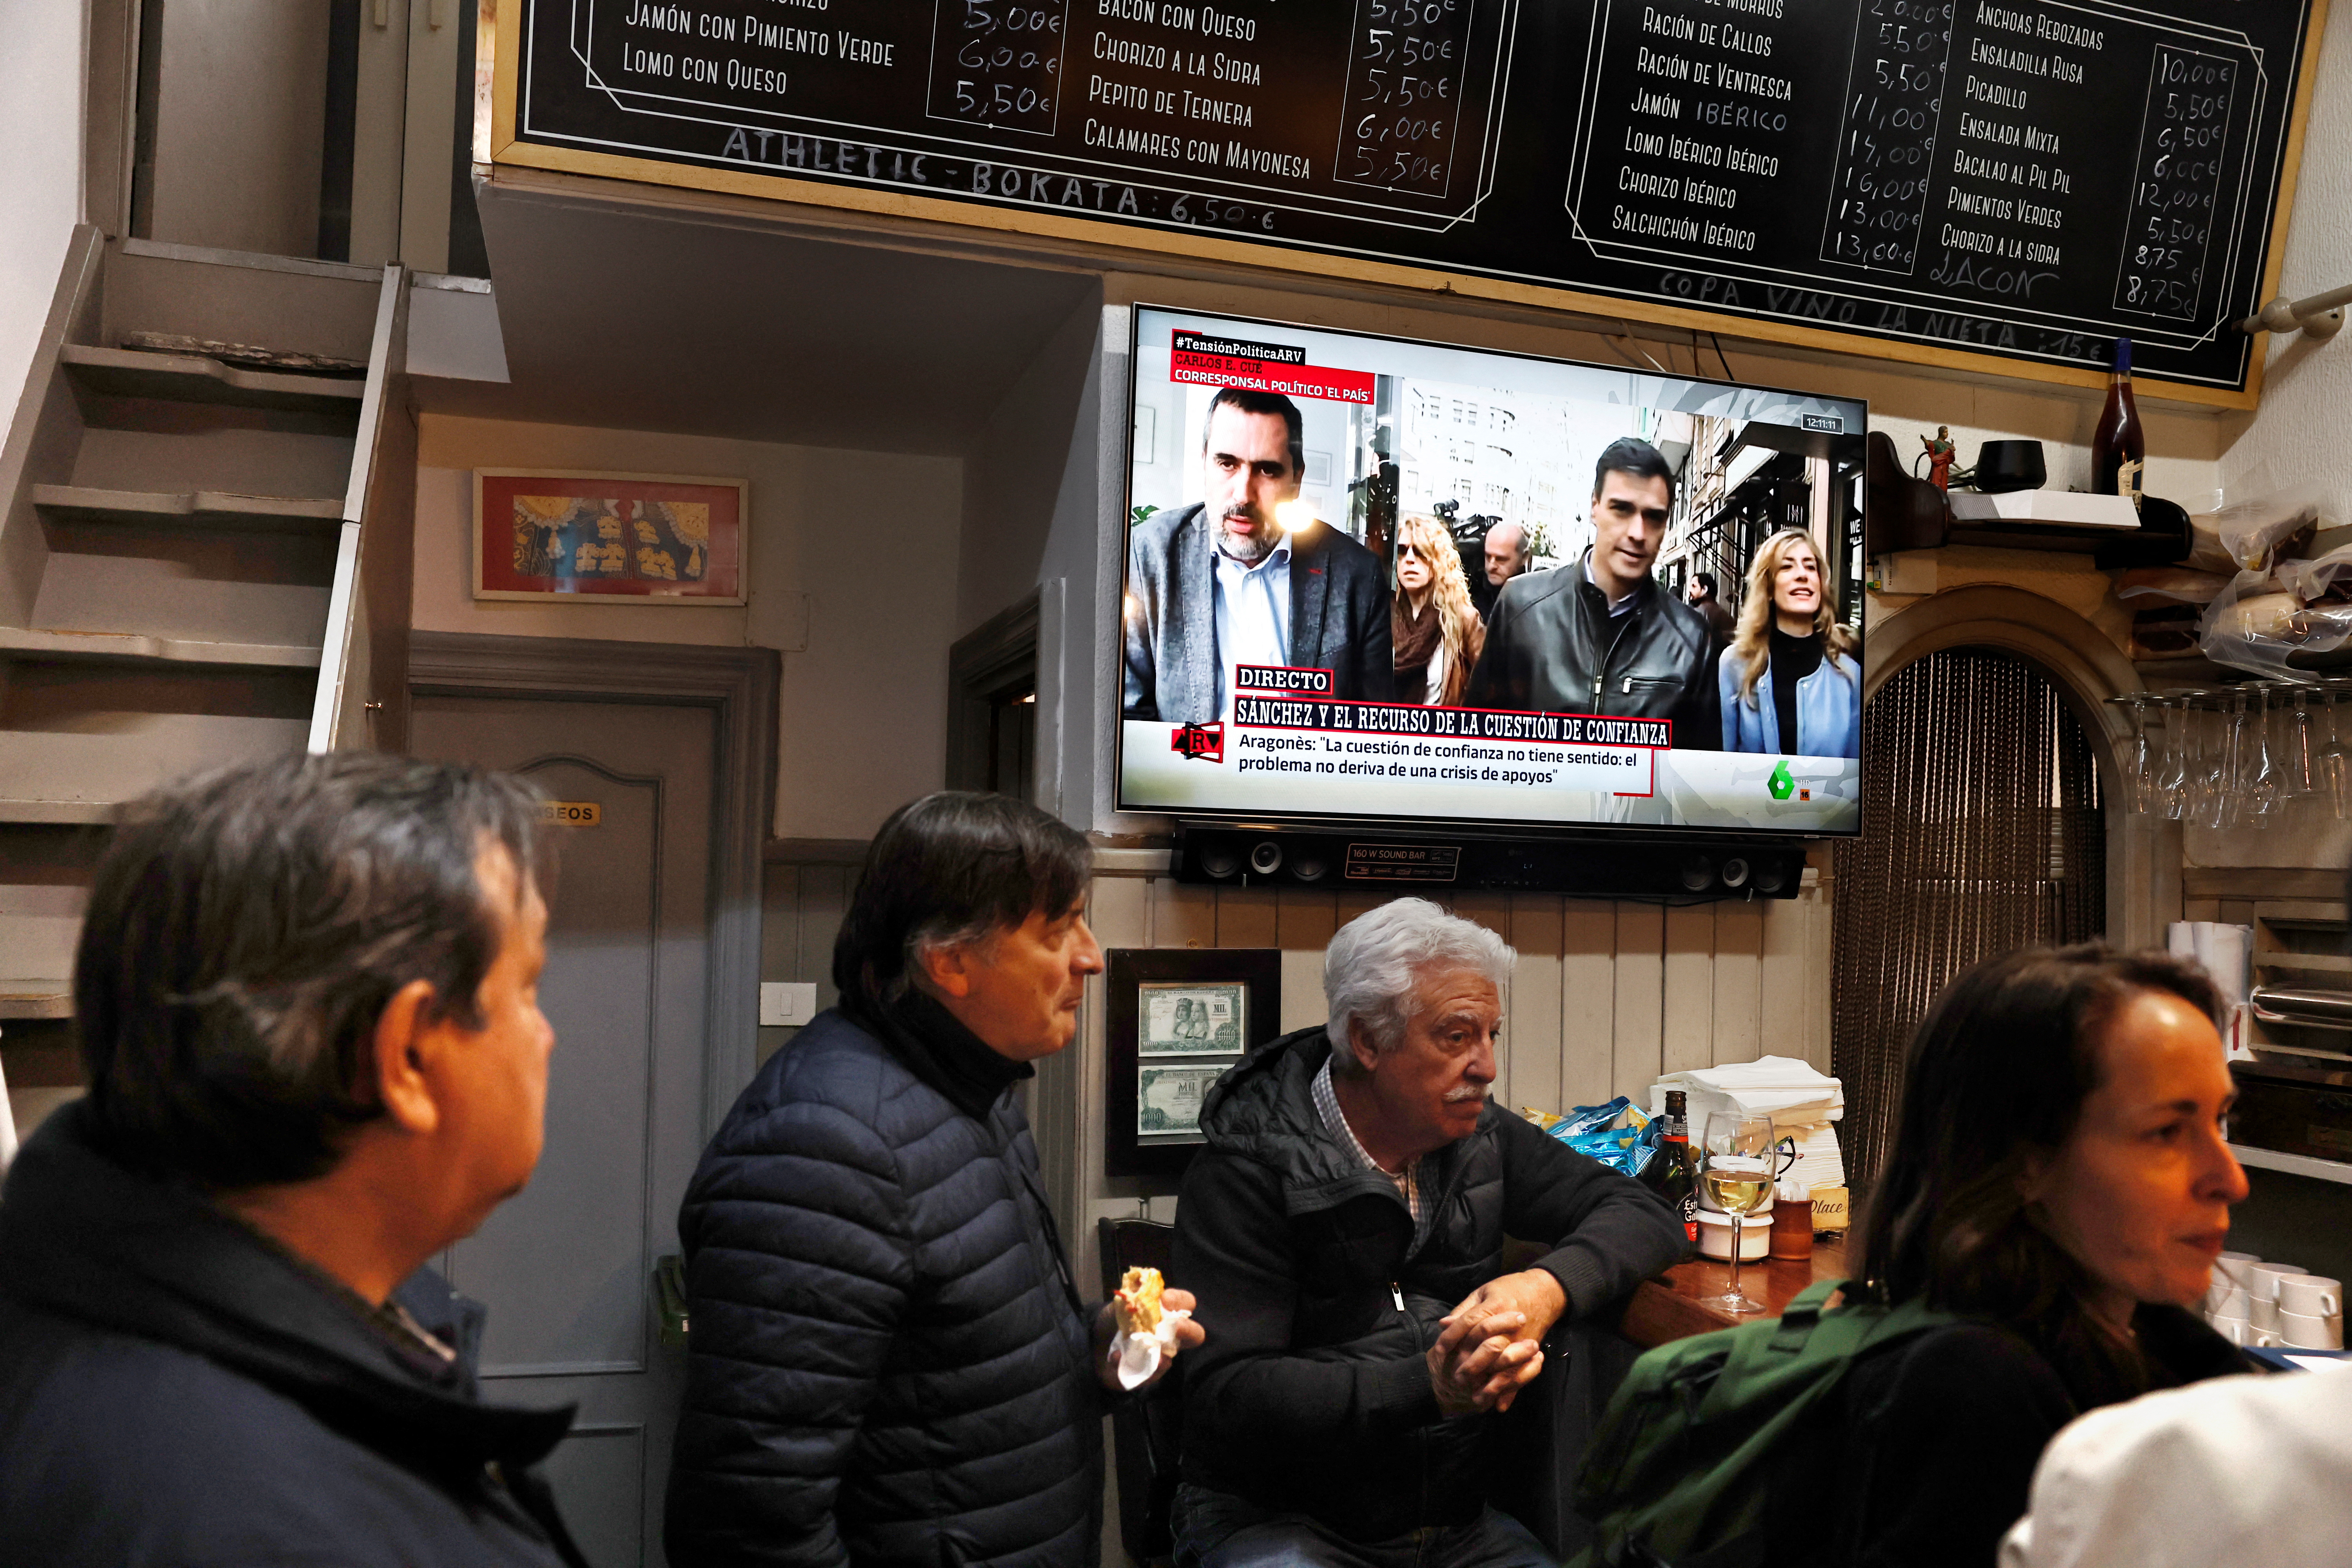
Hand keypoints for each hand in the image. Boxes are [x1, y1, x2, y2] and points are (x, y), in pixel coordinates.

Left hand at [1094, 1287, 1204, 1393]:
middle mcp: (1169, 1336)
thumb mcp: (1118, 1304)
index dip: (1179, 1300)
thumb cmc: (1112, 1322)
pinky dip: (1133, 1366)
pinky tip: (1117, 1358)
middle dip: (1187, 1329)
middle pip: (1195, 1334)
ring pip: (1171, 1357)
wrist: (1093, 1345)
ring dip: (1160, 1354)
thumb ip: (1130, 1297)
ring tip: (1146, 1348)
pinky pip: (1149, 1375)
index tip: (1165, 1299)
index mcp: (1165, 1314)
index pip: (1185, 1303)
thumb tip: (1140, 1285)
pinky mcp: (1147, 1374)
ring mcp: (1160, 1357)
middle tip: (1175, 1327)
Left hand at [1426, 1270, 1564, 1417]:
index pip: (1470, 1322)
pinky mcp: (1532, 1351)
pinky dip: (1511, 1391)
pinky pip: (1522, 1374)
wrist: (1544, 1293)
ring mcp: (1523, 1340)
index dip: (1453, 1336)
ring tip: (1475, 1397)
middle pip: (1489, 1348)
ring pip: (1507, 1366)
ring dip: (1491, 1384)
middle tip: (1456, 1380)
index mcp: (1495, 1306)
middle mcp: (1509, 1326)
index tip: (1439, 1351)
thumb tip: (1443, 1324)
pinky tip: (1498, 1405)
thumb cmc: (1509, 1289)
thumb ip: (1464, 1310)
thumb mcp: (1483, 1292)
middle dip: (1473, 1365)